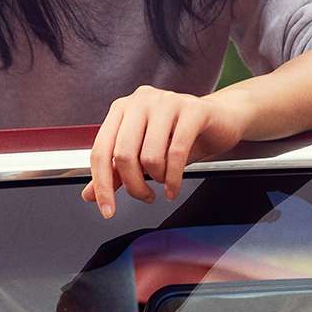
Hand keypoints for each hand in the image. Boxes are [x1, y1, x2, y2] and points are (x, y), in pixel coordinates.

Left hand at [84, 87, 250, 218]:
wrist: (222, 119)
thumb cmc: (180, 135)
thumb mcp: (144, 153)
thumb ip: (115, 172)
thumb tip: (89, 195)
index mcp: (122, 108)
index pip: (100, 150)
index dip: (101, 186)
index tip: (107, 210)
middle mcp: (141, 101)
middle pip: (123, 155)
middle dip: (134, 186)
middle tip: (146, 197)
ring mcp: (167, 102)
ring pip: (150, 156)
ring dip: (158, 179)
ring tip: (164, 182)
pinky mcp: (193, 110)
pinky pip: (177, 152)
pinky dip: (174, 179)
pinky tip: (174, 187)